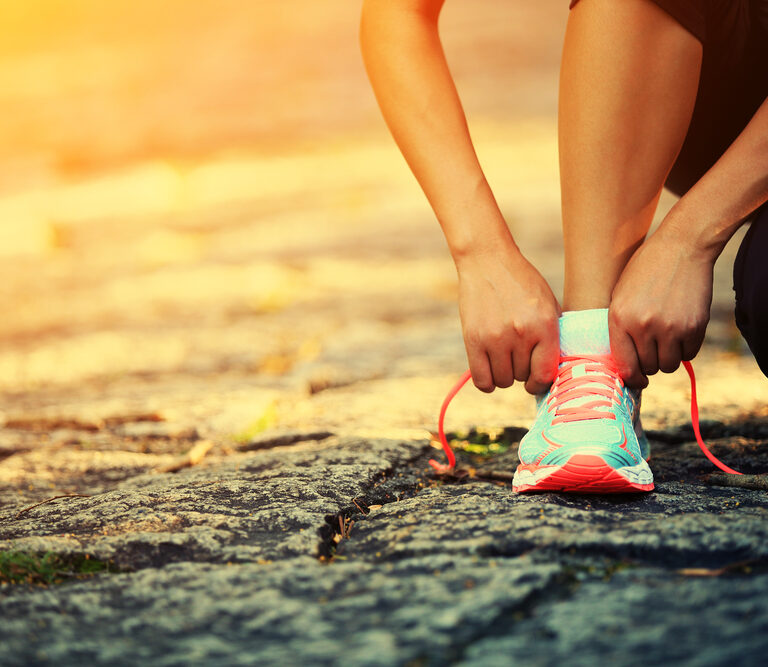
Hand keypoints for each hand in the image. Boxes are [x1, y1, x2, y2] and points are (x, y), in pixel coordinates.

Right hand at [456, 248, 560, 393]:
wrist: (488, 260)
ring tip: (504, 357)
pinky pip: (482, 380)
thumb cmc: (521, 283)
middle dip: (521, 370)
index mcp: (545, 325)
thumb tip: (554, 372)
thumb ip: (553, 336)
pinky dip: (487, 382)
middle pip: (522, 377)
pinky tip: (490, 371)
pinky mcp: (473, 339)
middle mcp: (522, 334)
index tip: (535, 380)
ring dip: (504, 374)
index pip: (545, 374)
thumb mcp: (548, 304)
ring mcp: (496, 338)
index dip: (541, 382)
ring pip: (503, 380)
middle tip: (517, 355)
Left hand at [608, 220, 713, 387]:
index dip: (631, 378)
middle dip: (649, 363)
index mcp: (620, 319)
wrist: (681, 247)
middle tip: (652, 350)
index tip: (636, 379)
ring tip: (665, 339)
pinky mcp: (694, 326)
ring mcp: (671, 328)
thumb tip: (624, 364)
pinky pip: (690, 354)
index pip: (625, 366)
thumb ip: (620, 327)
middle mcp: (644, 326)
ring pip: (669, 365)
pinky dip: (686, 348)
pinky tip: (681, 330)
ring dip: (668, 358)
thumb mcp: (620, 296)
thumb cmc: (645, 271)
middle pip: (648, 368)